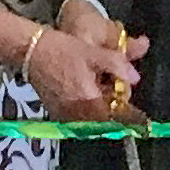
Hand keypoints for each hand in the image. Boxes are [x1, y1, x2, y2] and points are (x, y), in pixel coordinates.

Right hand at [26, 17, 143, 119]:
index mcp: (88, 102)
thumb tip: (135, 77)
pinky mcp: (57, 112)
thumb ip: (117, 65)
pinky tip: (87, 89)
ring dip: (100, 107)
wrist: (32, 50)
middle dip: (114, 107)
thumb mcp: (93, 52)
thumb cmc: (63, 50)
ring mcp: (65, 115)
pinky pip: (79, 115)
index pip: (115, 118)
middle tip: (118, 89)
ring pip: (91, 118)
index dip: (128, 115)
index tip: (137, 113)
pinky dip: (87, 106)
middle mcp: (77, 114)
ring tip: (102, 87)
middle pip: (104, 119)